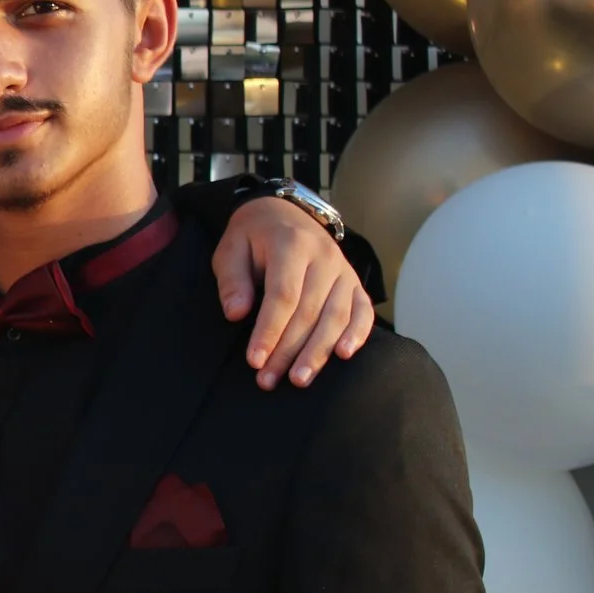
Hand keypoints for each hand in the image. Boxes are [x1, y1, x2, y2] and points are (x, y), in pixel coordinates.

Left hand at [213, 199, 375, 390]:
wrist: (284, 213)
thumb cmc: (252, 237)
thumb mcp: (230, 249)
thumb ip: (232, 280)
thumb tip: (237, 314)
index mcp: (291, 245)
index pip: (283, 295)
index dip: (269, 331)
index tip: (254, 360)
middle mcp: (324, 257)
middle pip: (310, 312)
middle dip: (288, 350)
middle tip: (268, 380)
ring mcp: (343, 270)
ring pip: (336, 316)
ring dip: (318, 351)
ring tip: (299, 379)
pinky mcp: (355, 282)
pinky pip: (363, 310)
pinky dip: (358, 333)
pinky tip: (344, 355)